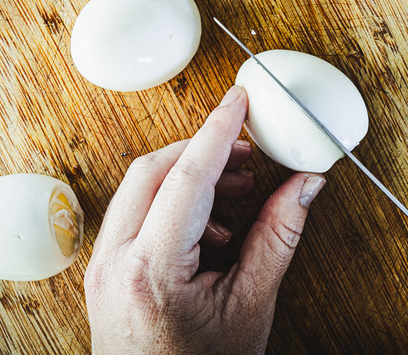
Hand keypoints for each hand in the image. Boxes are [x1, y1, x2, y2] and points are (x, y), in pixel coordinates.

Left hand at [84, 86, 325, 353]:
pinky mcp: (104, 271)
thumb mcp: (251, 306)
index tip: (239, 100)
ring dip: (187, 178)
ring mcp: (102, 267)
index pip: (187, 178)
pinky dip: (171, 204)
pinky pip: (133, 214)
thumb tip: (305, 186)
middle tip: (248, 157)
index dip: (218, 131)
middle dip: (203, 152)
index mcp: (152, 270)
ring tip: (235, 199)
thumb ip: (278, 237)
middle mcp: (115, 261)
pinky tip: (209, 231)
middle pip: (152, 171)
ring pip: (138, 189)